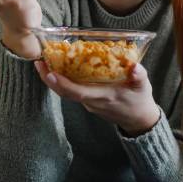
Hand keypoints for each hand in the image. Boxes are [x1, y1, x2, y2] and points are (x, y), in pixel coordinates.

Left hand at [34, 61, 160, 135]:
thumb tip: (135, 66)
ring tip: (45, 61)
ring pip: (67, 92)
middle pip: (65, 93)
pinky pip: (73, 91)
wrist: (138, 119)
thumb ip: (139, 76)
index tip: (50, 73)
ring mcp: (89, 103)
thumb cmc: (139, 100)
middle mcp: (92, 102)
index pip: (78, 92)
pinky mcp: (89, 101)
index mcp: (103, 97)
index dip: (62, 84)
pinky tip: (61, 67)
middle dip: (49, 79)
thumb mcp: (143, 86)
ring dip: (54, 79)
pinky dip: (64, 80)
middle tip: (39, 63)